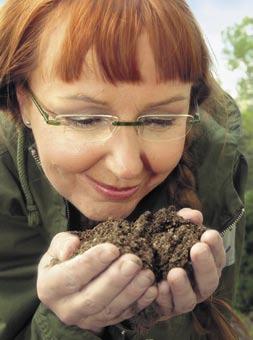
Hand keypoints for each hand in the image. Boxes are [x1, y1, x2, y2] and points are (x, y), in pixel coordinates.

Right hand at [37, 232, 157, 333]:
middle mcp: (66, 308)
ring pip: (110, 309)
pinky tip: (152, 289)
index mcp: (50, 287)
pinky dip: (139, 303)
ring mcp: (86, 320)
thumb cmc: (64, 259)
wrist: (66, 284)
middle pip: (93, 297)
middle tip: (134, 261)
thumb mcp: (57, 246)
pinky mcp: (103, 323)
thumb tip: (72, 246)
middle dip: (116, 278)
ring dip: (131, 291)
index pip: (71, 276)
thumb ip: (62, 243)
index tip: (113, 248)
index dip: (92, 262)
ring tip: (147, 273)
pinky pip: (123, 316)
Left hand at [155, 208, 225, 319]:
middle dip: (204, 264)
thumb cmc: (161, 246)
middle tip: (197, 248)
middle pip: (210, 280)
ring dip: (183, 286)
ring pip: (189, 299)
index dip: (216, 246)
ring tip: (175, 272)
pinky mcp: (166, 309)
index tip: (209, 234)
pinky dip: (163, 298)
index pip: (217, 257)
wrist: (138, 269)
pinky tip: (158, 287)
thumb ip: (182, 221)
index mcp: (204, 264)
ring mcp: (183, 299)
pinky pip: (167, 307)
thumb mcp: (170, 230)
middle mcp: (198, 284)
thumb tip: (195, 216)